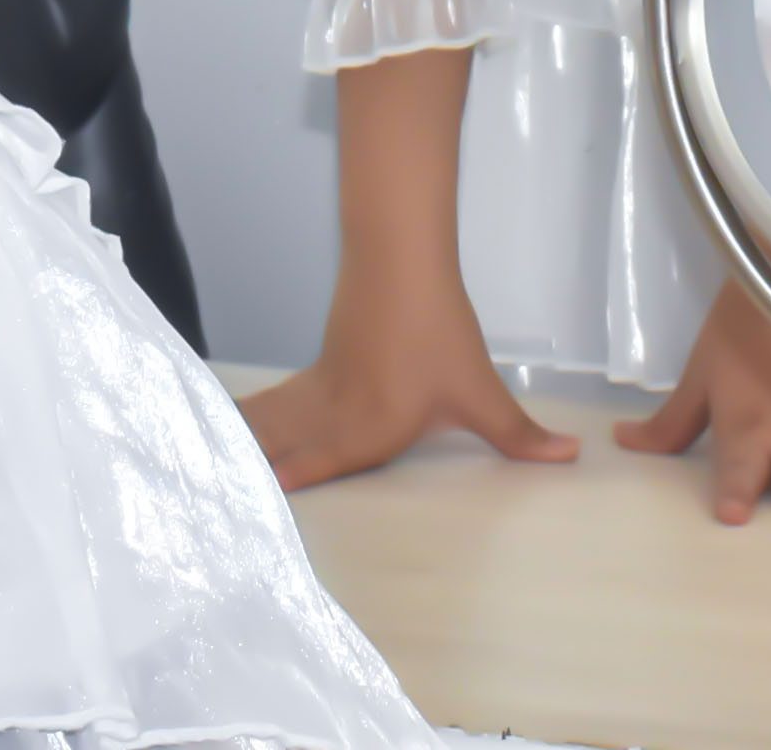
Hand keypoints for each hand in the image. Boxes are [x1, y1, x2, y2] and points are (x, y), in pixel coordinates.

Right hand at [240, 256, 581, 490]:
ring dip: (244, 446)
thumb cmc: (439, 333)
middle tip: (206, 496)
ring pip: (275, 422)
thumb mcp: (480, 391)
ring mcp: (323, 387)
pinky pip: (280, 400)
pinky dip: (254, 415)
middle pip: (284, 447)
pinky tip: (235, 420)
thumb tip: (569, 457)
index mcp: (369, 429)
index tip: (245, 508)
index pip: (319, 465)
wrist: (401, 263)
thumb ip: (518, 435)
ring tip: (201, 466)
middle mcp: (336, 414)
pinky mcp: (321, 365)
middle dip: (248, 474)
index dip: (282, 487)